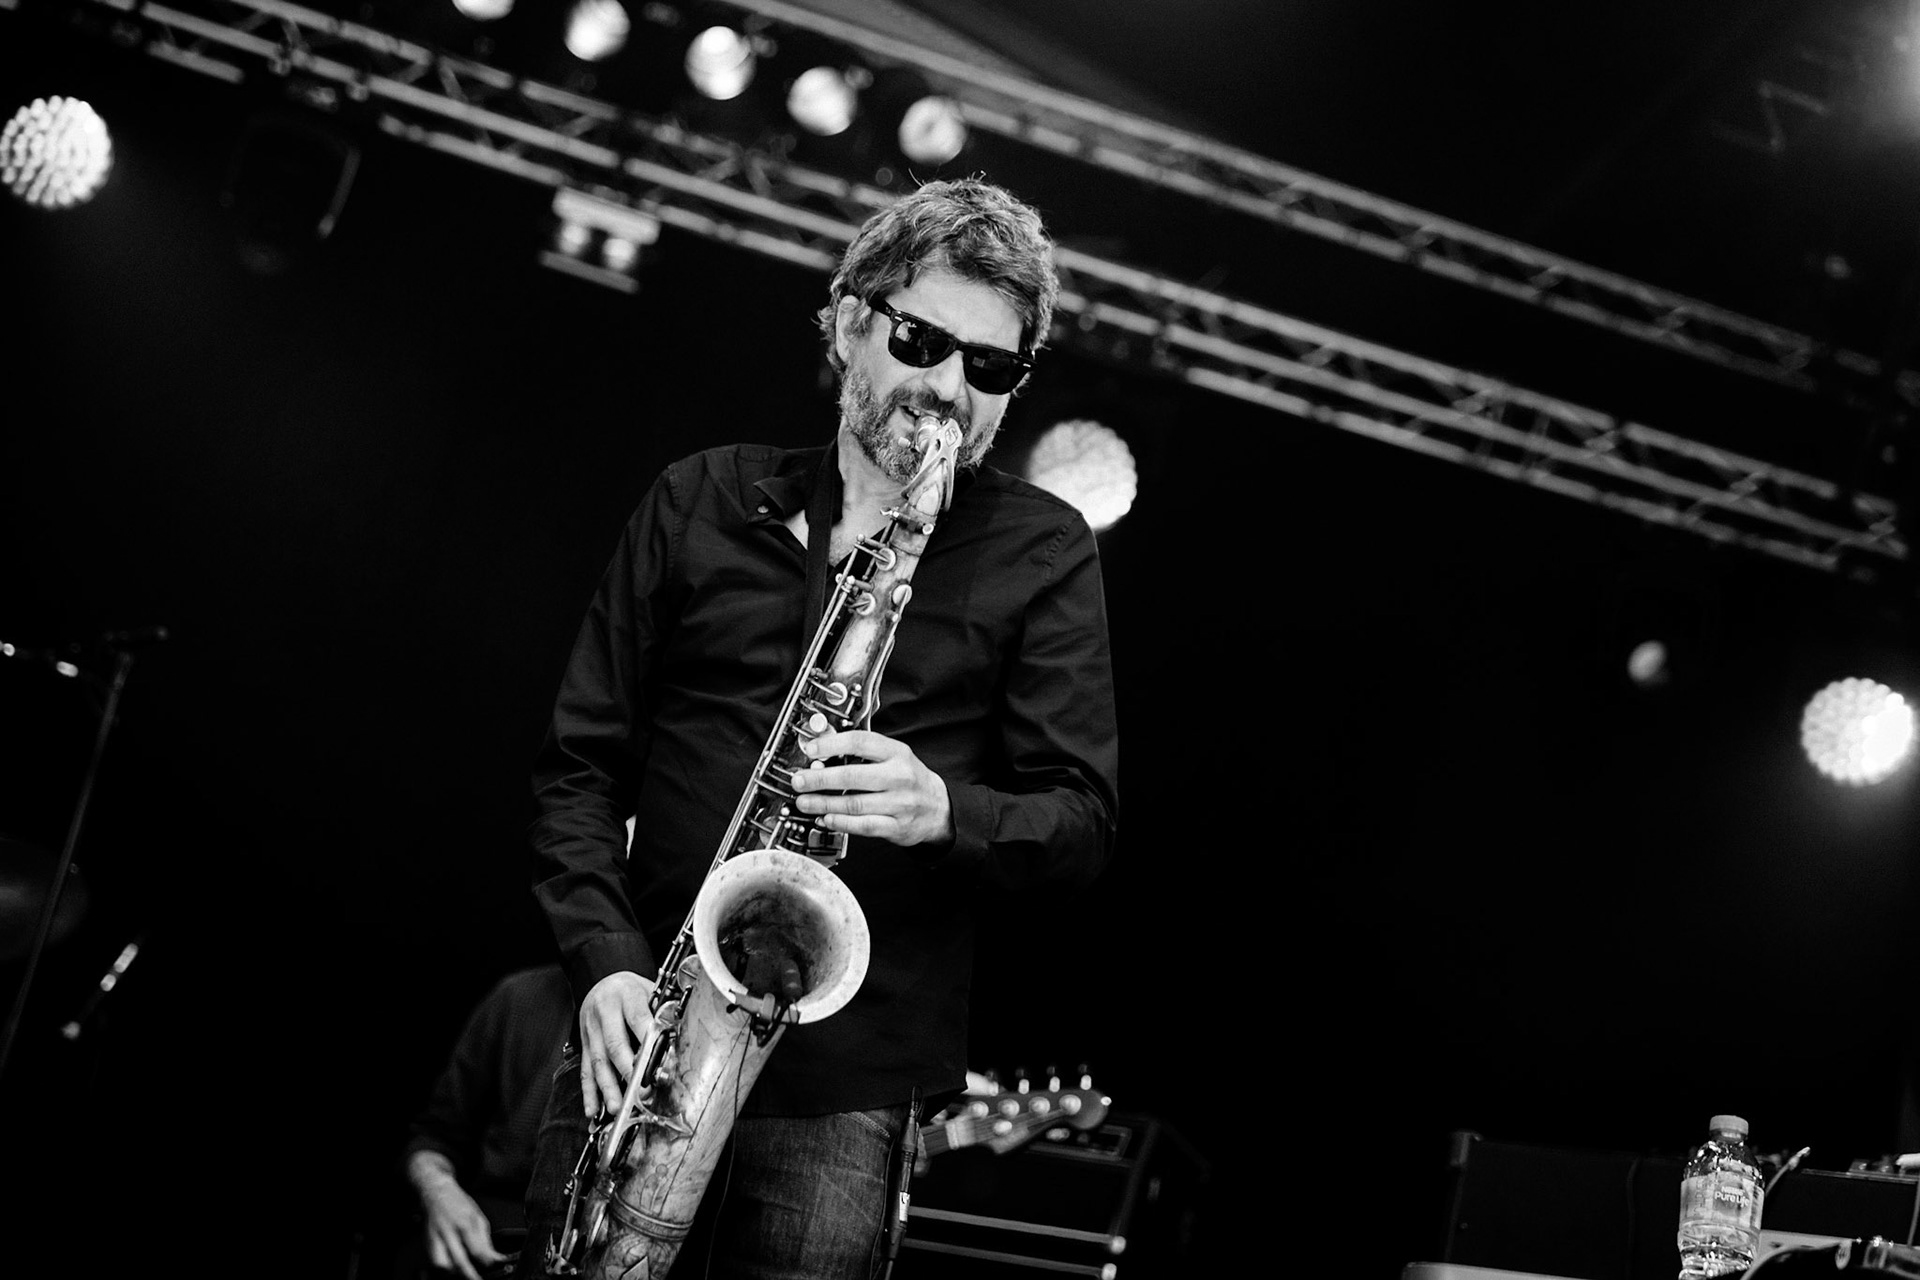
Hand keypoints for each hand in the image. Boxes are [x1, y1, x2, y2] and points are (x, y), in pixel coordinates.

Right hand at [408, 1150, 504, 1279]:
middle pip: (459, 1261)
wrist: (436, 1193)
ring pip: (444, 1265)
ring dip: (455, 1273)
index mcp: (465, 1224)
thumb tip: (495, 1257)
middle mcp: (449, 1232)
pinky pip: (435, 1263)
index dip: (487, 1262)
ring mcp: (436, 1239)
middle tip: (479, 1279)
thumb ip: (485, 1240)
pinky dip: (444, 1269)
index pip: (477, 1250)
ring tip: (465, 1273)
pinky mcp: (428, 1243)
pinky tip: (452, 1269)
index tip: (493, 1266)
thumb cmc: (459, 1204)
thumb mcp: (478, 1217)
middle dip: (471, 1275)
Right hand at [579, 970, 655, 1119]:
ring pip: (598, 1061)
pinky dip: (588, 1092)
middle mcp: (605, 1012)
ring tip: (617, 1106)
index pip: (638, 1018)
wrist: (601, 980)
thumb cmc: (631, 989)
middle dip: (627, 1070)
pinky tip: (592, 1108)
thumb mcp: (649, 989)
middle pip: (615, 1044)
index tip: (656, 1061)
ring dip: (607, 1087)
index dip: (647, 1041)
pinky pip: (585, 1070)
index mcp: (626, 995)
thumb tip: (680, 1035)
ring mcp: (591, 1030)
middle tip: (639, 1091)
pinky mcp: (584, 1045)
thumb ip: (661, 1011)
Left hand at [790, 729, 952, 846]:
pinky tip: (825, 819)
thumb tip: (823, 747)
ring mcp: (899, 803)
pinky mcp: (897, 826)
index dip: (832, 744)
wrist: (937, 809)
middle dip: (819, 779)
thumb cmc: (909, 779)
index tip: (810, 749)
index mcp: (897, 753)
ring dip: (824, 803)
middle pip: (852, 776)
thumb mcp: (893, 756)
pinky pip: (864, 826)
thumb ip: (862, 752)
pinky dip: (841, 823)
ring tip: (804, 802)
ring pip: (854, 804)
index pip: (861, 742)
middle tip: (799, 781)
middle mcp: (899, 776)